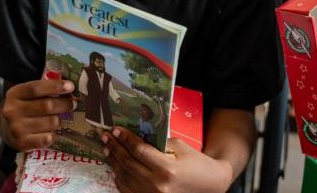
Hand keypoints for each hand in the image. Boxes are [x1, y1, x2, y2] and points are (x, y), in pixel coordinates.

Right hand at [0, 79, 75, 150]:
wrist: (5, 129)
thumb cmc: (22, 108)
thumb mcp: (25, 94)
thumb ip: (43, 89)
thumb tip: (68, 87)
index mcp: (14, 94)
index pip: (36, 88)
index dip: (55, 86)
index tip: (70, 86)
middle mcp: (12, 111)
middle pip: (47, 106)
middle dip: (64, 104)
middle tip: (73, 104)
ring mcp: (16, 128)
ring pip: (51, 122)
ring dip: (59, 120)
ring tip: (57, 118)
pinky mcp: (21, 143)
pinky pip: (48, 138)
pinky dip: (53, 134)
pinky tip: (50, 131)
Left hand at [103, 127, 232, 192]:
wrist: (210, 185)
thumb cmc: (197, 163)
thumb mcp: (181, 147)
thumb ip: (158, 143)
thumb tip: (136, 136)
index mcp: (167, 169)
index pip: (138, 151)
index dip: (125, 139)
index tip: (116, 130)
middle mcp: (157, 185)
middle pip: (128, 163)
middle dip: (115, 148)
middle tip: (106, 137)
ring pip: (125, 178)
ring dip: (114, 162)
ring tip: (108, 150)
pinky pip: (128, 190)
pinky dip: (119, 178)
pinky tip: (116, 167)